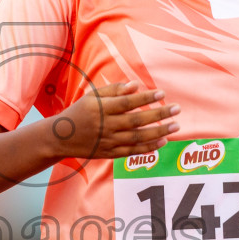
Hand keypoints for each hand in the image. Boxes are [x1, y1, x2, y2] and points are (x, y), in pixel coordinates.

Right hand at [48, 82, 178, 160]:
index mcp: (101, 109)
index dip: (145, 98)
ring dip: (158, 132)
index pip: (127, 103)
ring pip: (137, 138)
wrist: (61, 138)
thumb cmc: (79, 113)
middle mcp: (106, 126)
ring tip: (175, 126)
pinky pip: (132, 151)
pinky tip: (162, 141)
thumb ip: (113, 91)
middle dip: (159, 114)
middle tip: (177, 109)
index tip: (161, 93)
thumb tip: (135, 85)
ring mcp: (108, 141)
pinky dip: (148, 147)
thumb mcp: (92, 97)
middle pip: (136, 120)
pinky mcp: (110, 154)